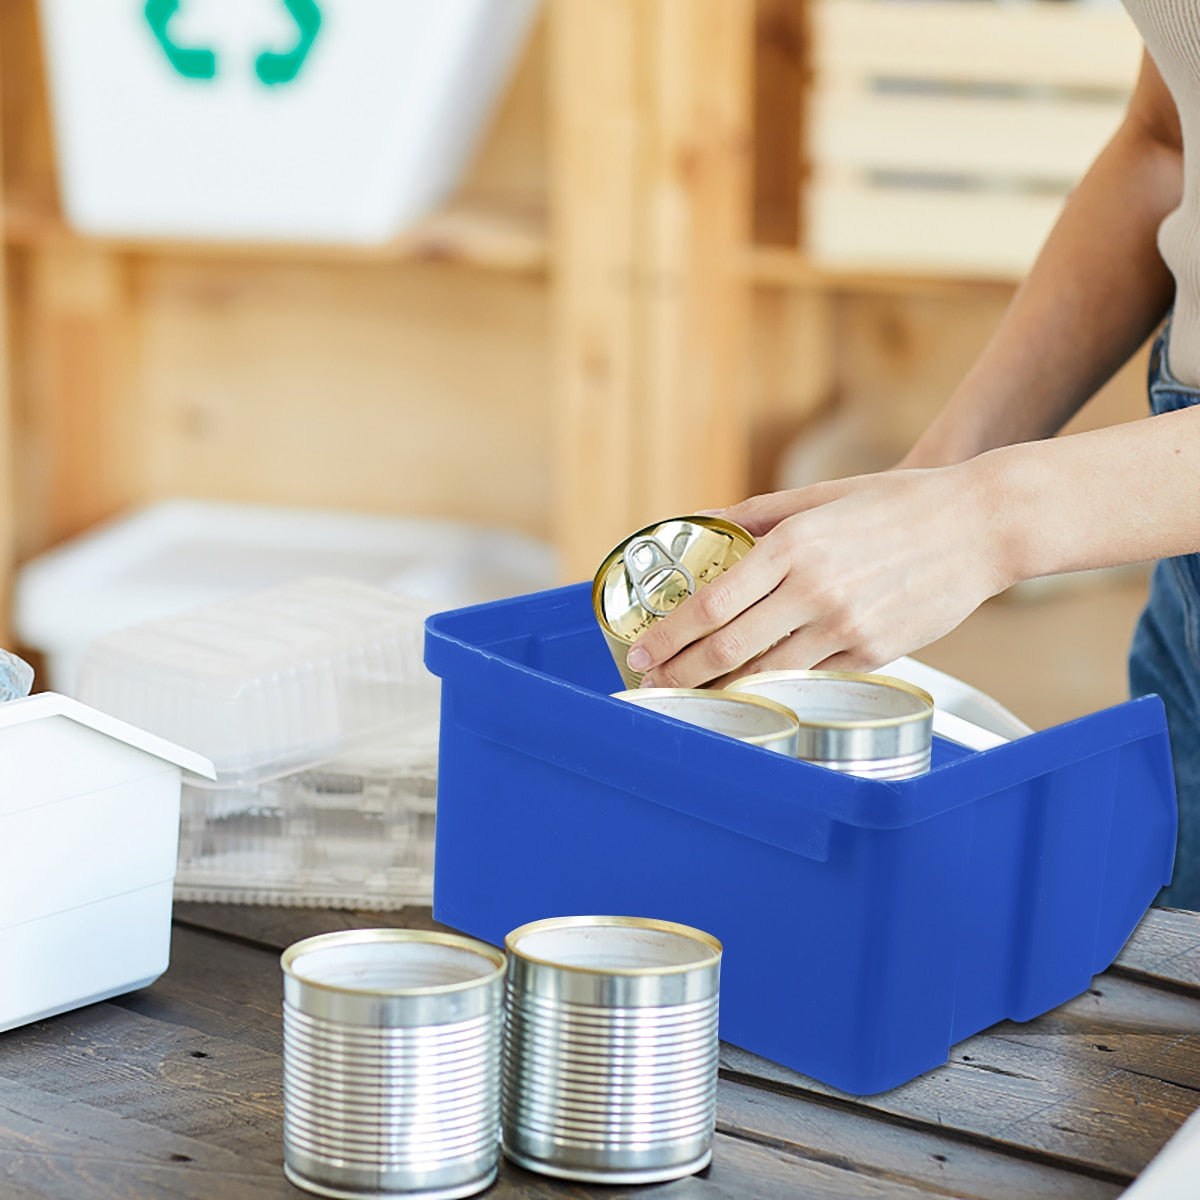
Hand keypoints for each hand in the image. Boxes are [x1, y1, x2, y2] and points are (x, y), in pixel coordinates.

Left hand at [628, 461, 1010, 687]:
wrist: (980, 525)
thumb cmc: (901, 504)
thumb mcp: (825, 495)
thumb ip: (764, 511)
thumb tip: (716, 522)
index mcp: (793, 545)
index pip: (711, 603)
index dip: (669, 635)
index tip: (643, 650)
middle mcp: (813, 590)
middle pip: (728, 648)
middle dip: (681, 673)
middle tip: (655, 684)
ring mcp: (846, 626)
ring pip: (767, 674)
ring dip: (723, 690)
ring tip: (696, 695)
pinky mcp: (875, 652)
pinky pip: (814, 676)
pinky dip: (780, 684)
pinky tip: (757, 689)